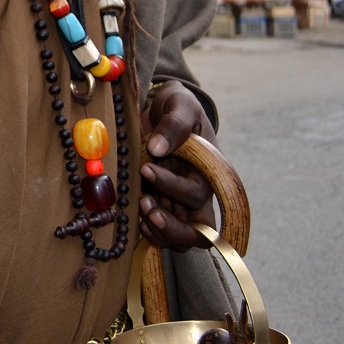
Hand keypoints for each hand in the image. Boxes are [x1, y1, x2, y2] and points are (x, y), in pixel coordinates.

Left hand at [138, 82, 216, 250]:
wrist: (161, 109)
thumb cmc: (176, 107)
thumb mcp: (180, 104)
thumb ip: (175, 123)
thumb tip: (159, 147)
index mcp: (207, 170)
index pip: (198, 193)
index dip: (173, 187)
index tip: (147, 169)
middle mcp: (196, 192)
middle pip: (198, 231)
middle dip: (172, 227)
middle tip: (146, 207)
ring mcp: (178, 202)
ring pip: (180, 238)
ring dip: (159, 231)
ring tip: (140, 210)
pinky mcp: (160, 204)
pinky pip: (162, 233)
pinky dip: (149, 232)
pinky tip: (135, 217)